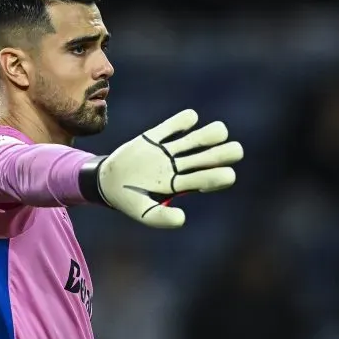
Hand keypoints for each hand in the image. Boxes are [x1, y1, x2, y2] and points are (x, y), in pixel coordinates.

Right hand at [79, 109, 242, 227]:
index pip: (209, 179)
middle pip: (211, 157)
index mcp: (181, 185)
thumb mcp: (142, 213)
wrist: (107, 182)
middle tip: (232, 152)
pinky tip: (185, 123)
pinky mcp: (155, 136)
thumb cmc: (129, 201)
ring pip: (198, 138)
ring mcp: (169, 150)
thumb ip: (161, 218)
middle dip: (224, 153)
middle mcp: (180, 166)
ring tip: (215, 133)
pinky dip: (183, 121)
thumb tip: (183, 218)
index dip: (217, 177)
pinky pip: (175, 124)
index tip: (220, 176)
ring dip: (211, 134)